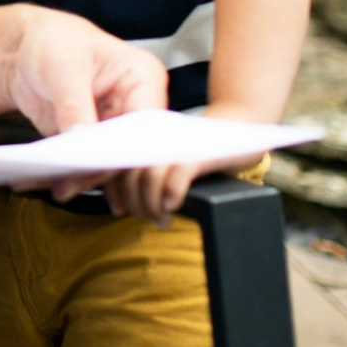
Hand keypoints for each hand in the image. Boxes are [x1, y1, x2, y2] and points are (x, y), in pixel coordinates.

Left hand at [2, 8, 167, 201]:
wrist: (26, 49)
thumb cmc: (53, 41)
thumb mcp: (62, 66)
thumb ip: (74, 102)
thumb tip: (81, 139)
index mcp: (143, 77)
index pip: (148, 121)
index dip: (131, 146)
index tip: (104, 164)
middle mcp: (135, 104)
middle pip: (132, 147)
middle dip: (103, 169)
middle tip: (73, 182)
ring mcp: (116, 126)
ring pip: (112, 163)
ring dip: (86, 178)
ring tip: (60, 188)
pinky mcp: (95, 142)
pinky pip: (90, 165)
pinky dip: (74, 176)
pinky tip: (55, 184)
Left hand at [102, 104, 269, 224]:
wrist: (241, 127)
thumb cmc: (201, 149)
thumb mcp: (168, 155)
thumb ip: (145, 169)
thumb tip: (120, 201)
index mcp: (143, 134)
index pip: (113, 162)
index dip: (105, 187)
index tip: (109, 206)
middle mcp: (155, 135)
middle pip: (128, 175)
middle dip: (134, 204)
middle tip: (149, 218)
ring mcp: (176, 143)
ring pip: (148, 178)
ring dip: (151, 206)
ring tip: (162, 220)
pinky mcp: (197, 152)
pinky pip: (176, 176)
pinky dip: (170, 195)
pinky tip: (172, 207)